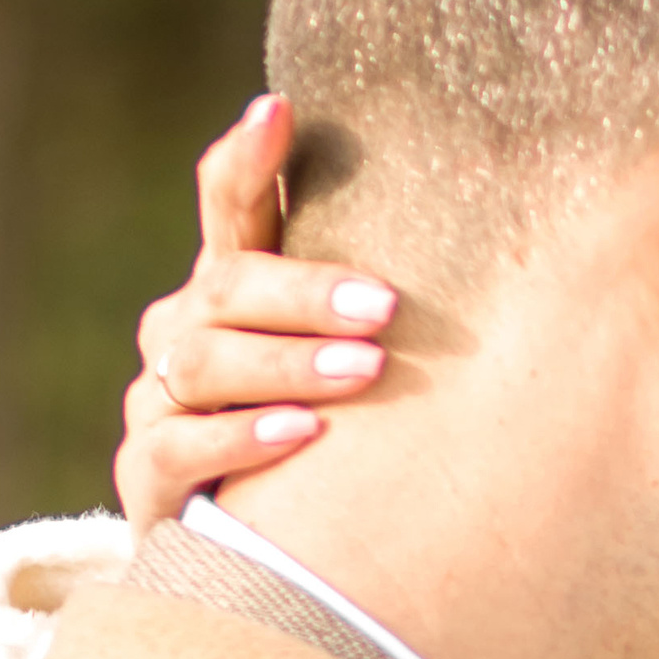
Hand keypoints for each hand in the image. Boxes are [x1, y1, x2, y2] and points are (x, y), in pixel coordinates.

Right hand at [114, 96, 400, 530]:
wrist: (256, 548)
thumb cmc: (327, 435)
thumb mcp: (349, 356)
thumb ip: (389, 298)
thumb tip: (513, 213)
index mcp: (231, 286)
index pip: (228, 205)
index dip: (245, 158)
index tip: (278, 110)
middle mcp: (183, 330)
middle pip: (228, 288)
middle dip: (307, 293)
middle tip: (385, 306)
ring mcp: (158, 399)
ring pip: (205, 363)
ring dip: (288, 364)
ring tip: (363, 370)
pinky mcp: (145, 473)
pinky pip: (181, 445)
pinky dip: (242, 438)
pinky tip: (301, 433)